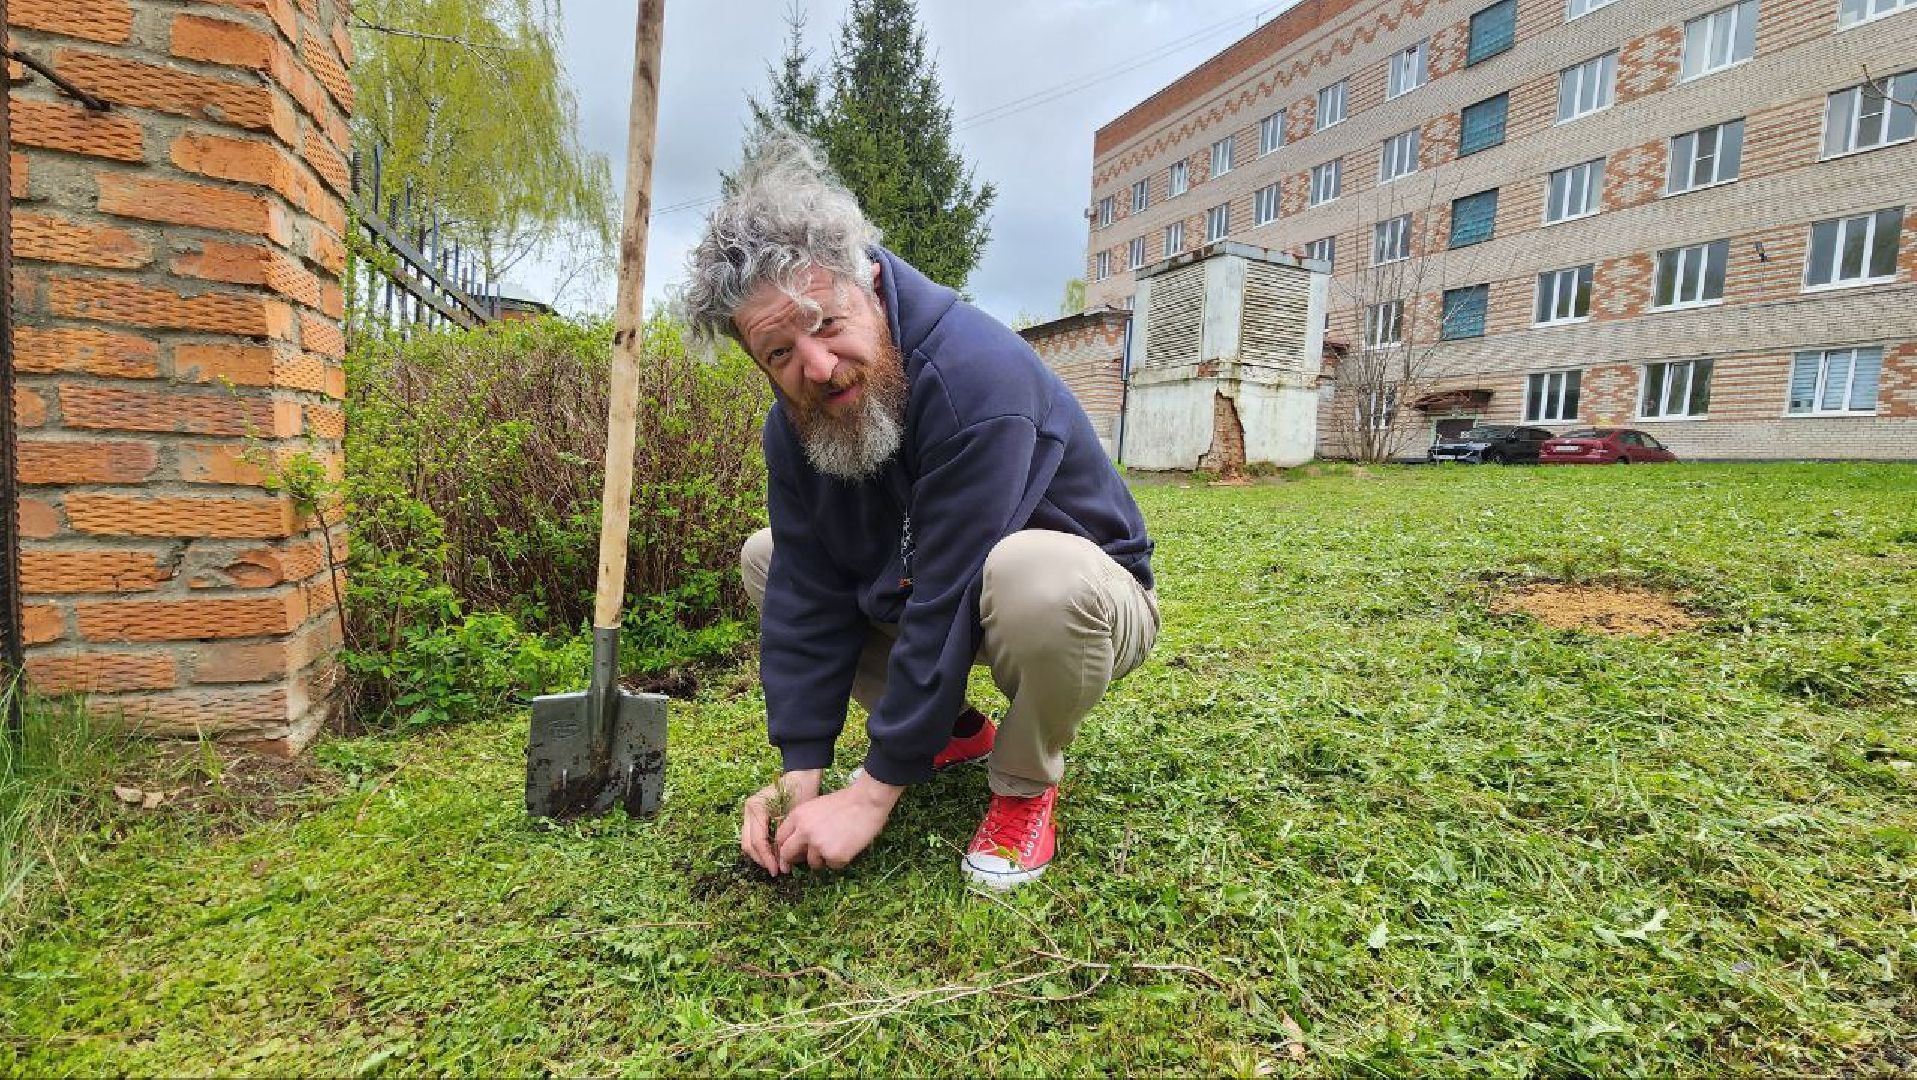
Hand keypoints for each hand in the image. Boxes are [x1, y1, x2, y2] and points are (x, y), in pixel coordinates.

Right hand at [740, 770, 821, 874]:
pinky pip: (753, 835)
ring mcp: (748, 811)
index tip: (778, 870)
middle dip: (762, 859)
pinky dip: (761, 846)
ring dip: (760, 855)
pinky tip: (773, 854)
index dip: (767, 858)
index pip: (758, 841)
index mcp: (756, 809)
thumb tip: (782, 864)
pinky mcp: (754, 814)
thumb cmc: (801, 793)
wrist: (803, 775)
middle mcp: (748, 810)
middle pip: (748, 844)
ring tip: (775, 864)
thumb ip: (785, 840)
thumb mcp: (794, 819)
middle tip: (776, 870)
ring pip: (748, 841)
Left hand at [772, 774, 904, 873]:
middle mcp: (804, 832)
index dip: (785, 846)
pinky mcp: (834, 856)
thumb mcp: (816, 806)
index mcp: (797, 816)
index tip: (791, 852)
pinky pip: (833, 865)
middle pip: (788, 854)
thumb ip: (803, 823)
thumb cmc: (846, 801)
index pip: (780, 838)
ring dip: (823, 858)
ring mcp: (818, 845)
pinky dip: (840, 859)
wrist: (867, 801)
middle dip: (795, 859)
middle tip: (805, 859)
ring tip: (839, 843)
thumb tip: (798, 845)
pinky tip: (849, 845)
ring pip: (812, 863)